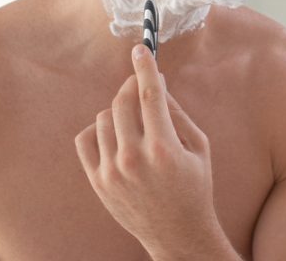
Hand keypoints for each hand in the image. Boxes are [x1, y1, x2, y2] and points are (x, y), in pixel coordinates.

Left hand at [75, 44, 223, 259]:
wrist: (178, 234)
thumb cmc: (195, 187)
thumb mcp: (199, 146)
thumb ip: (177, 113)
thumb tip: (156, 86)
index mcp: (164, 147)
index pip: (149, 94)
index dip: (144, 68)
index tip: (140, 50)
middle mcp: (134, 157)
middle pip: (123, 101)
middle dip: (132, 86)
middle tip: (141, 86)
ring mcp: (112, 171)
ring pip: (103, 117)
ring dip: (119, 110)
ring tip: (134, 122)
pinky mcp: (98, 182)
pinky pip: (86, 139)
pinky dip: (99, 130)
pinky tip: (115, 135)